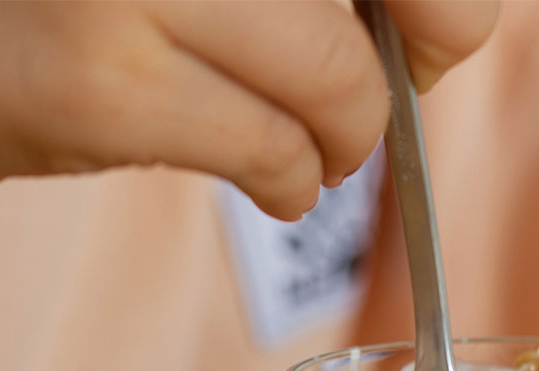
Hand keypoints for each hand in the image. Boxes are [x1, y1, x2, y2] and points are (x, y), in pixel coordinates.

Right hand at [0, 0, 496, 218]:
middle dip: (401, 75)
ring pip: (344, 84)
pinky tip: (269, 182)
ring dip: (344, 147)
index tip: (415, 42)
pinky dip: (291, 185)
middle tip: (363, 111)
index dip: (440, 8)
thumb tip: (434, 29)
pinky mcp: (99, 79)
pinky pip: (275, 155)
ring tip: (305, 156)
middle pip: (404, 7)